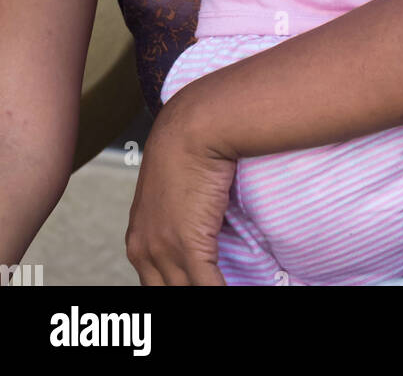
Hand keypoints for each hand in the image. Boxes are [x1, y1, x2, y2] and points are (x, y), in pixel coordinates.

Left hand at [125, 87, 236, 285]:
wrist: (194, 129)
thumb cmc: (188, 151)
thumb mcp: (171, 193)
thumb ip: (176, 221)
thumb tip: (198, 233)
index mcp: (138, 242)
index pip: (155, 287)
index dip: (179, 290)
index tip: (196, 287)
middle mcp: (144, 251)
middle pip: (167, 294)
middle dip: (189, 295)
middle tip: (210, 290)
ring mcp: (164, 251)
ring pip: (186, 294)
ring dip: (209, 296)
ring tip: (239, 295)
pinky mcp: (188, 245)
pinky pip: (207, 288)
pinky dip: (222, 294)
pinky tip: (241, 293)